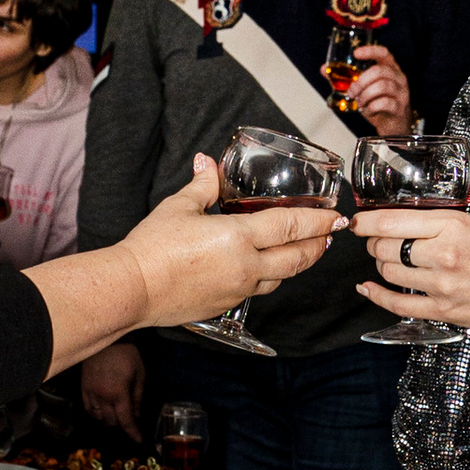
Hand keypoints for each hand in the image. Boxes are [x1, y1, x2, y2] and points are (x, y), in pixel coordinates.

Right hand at [81, 341, 144, 437]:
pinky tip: (103, 412)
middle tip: (129, 421)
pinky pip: (88, 408)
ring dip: (109, 420)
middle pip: (111, 421)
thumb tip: (136, 415)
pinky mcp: (83, 387)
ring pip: (98, 417)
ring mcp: (90, 392)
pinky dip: (96, 414)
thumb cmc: (126, 354)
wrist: (106, 338)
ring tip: (117, 417)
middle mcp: (102, 396)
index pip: (125, 420)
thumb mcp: (139, 374)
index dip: (132, 433)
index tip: (138, 440)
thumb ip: (137, 397)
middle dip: (122, 425)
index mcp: (118, 393)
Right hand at [121, 152, 336, 333]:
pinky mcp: (226, 306)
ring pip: (281, 278)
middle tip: (331, 235)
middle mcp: (246, 267)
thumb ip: (203, 186)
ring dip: (296, 263)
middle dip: (318, 246)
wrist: (133, 288)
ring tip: (303, 251)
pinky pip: (257, 290)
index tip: (336, 217)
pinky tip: (265, 268)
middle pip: (296, 258)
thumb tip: (209, 164)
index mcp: (238, 237)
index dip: (318, 221)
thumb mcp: (179, 207)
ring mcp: (238, 290)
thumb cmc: (152, 247)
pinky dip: (269, 277)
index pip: (291, 226)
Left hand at [345, 44, 411, 137]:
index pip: (384, 53)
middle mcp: (398, 79)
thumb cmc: (379, 105)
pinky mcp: (399, 108)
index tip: (356, 53)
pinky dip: (371, 107)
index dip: (371, 51)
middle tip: (351, 92)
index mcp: (390, 69)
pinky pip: (384, 103)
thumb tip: (324, 69)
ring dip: (365, 95)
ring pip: (382, 86)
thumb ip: (345, 79)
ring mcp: (401, 93)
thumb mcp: (363, 89)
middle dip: (360, 81)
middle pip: (379, 71)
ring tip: (360, 102)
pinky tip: (368, 111)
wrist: (394, 127)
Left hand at [354, 202, 469, 337]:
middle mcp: (446, 253)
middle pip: (385, 247)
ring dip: (381, 266)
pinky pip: (397, 304)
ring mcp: (443, 285)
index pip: (392, 221)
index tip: (357, 219)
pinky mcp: (444, 311)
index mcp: (455, 225)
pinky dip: (378, 295)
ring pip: (389, 273)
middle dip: (374, 243)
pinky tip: (368, 289)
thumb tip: (404, 223)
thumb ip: (443, 225)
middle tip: (376, 241)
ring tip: (387, 260)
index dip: (366, 221)